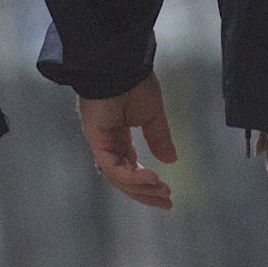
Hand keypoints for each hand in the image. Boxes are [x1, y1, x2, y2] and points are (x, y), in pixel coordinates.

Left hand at [78, 76, 178, 209]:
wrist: (121, 64)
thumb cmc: (134, 81)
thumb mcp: (153, 114)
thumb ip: (159, 137)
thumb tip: (171, 160)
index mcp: (118, 135)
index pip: (129, 167)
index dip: (146, 183)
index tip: (167, 194)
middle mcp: (107, 142)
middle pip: (122, 178)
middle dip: (144, 192)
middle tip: (166, 202)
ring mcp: (100, 142)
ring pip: (117, 177)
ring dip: (141, 188)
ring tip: (162, 191)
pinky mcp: (96, 140)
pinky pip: (112, 168)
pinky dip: (132, 177)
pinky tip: (152, 179)